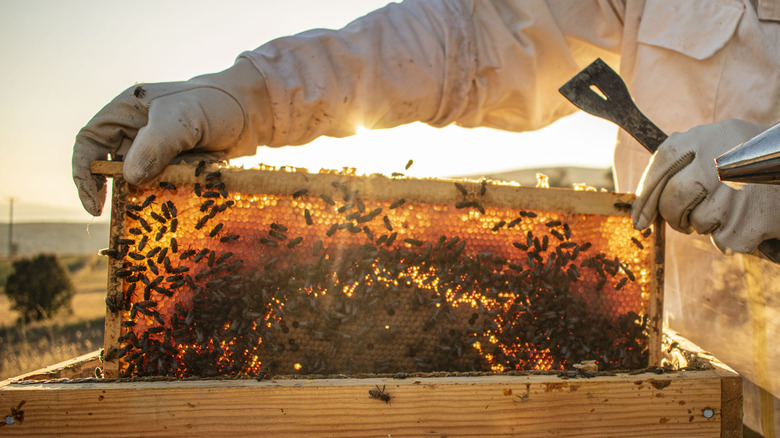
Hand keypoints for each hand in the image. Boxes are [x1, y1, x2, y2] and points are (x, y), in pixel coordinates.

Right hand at [72, 59, 271, 215]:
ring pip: (138, 181)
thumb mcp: (184, 118)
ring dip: (145, 198)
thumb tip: (129, 178)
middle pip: (111, 166)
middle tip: (127, 215)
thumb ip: (155, 144)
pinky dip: (167, 198)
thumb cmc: (215, 105)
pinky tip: (178, 207)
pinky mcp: (176, 167)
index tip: (95, 204)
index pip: (90, 142)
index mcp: (126, 111)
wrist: (252, 112)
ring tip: (158, 212)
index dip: (85, 173)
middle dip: (117, 192)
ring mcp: (156, 151)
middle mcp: (135, 132)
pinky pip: (162, 188)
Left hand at [633, 119, 779, 253]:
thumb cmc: (757, 160)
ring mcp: (734, 193)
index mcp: (706, 138)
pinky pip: (723, 241)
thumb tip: (645, 200)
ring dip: (709, 224)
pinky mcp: (750, 221)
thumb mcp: (723, 141)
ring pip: (697, 223)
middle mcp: (717, 162)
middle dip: (674, 216)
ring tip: (733, 208)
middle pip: (671, 201)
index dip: (645, 196)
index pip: (661, 163)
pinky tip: (749, 220)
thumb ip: (688, 158)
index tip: (640, 219)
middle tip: (685, 220)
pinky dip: (732, 237)